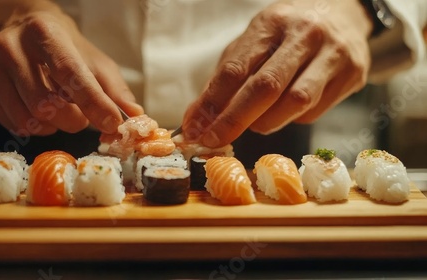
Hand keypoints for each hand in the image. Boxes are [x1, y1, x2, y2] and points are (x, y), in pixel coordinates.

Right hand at [0, 0, 141, 135]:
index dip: (94, 104)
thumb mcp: (95, 63)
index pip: (70, 75)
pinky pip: (10, 124)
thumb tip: (136, 118)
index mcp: (46, 33)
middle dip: (73, 120)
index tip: (112, 125)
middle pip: (47, 105)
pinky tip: (37, 111)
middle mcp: (10, 46)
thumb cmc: (65, 50)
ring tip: (59, 111)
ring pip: (28, 120)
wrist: (23, 31)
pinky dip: (32, 127)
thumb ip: (115, 91)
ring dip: (53, 126)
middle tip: (80, 116)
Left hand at [182, 0, 372, 146]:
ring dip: (266, 122)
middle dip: (234, 120)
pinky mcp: (354, 74)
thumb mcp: (253, 43)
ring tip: (255, 123)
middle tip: (214, 140)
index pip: (236, 68)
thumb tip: (197, 120)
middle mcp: (305, 34)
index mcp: (271, 23)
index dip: (212, 103)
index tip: (195, 128)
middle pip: (266, 87)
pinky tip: (288, 109)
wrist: (343, 12)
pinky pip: (315, 111)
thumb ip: (224, 79)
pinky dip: (293, 119)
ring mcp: (334, 54)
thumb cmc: (286, 33)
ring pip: (295, 103)